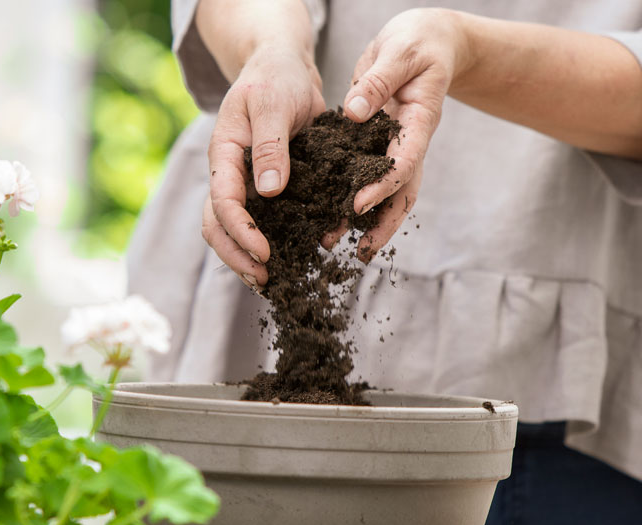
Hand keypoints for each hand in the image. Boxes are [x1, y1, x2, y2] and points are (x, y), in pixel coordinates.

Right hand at [201, 47, 325, 288]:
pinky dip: (276, 239)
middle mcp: (229, 174)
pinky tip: (294, 254)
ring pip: (235, 229)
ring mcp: (245, 184)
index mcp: (224, 155)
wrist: (284, 70)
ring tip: (270, 278)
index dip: (240, 231)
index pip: (222, 202)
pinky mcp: (267, 188)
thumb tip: (269, 191)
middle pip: (218, 226)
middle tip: (263, 278)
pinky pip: (265, 220)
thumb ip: (270, 146)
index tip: (263, 252)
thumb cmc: (275, 80)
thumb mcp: (273, 104)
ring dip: (247, 257)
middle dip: (237, 256)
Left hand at [340, 9, 469, 260]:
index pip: (404, 162)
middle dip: (383, 224)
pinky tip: (327, 212)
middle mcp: (410, 142)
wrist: (429, 41)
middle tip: (361, 252)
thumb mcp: (399, 52)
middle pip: (403, 192)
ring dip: (366, 221)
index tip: (358, 205)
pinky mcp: (378, 143)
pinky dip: (351, 197)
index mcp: (419, 122)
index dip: (383, 186)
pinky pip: (368, 176)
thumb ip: (378, 81)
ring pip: (387, 192)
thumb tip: (353, 113)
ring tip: (333, 241)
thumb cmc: (418, 41)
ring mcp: (395, 146)